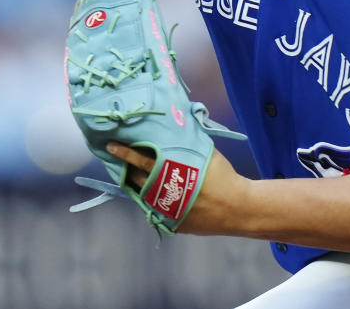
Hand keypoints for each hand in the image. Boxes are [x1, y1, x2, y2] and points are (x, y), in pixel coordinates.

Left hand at [107, 142, 247, 234]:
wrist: (237, 208)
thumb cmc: (222, 176)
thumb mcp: (204, 153)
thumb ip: (186, 143)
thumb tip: (177, 126)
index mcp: (168, 172)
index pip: (139, 159)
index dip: (124, 152)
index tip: (111, 146)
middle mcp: (162, 193)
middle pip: (136, 179)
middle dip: (127, 169)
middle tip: (120, 160)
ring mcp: (165, 211)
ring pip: (143, 196)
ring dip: (138, 185)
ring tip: (134, 175)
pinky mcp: (172, 223)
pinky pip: (157, 210)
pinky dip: (154, 200)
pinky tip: (156, 192)